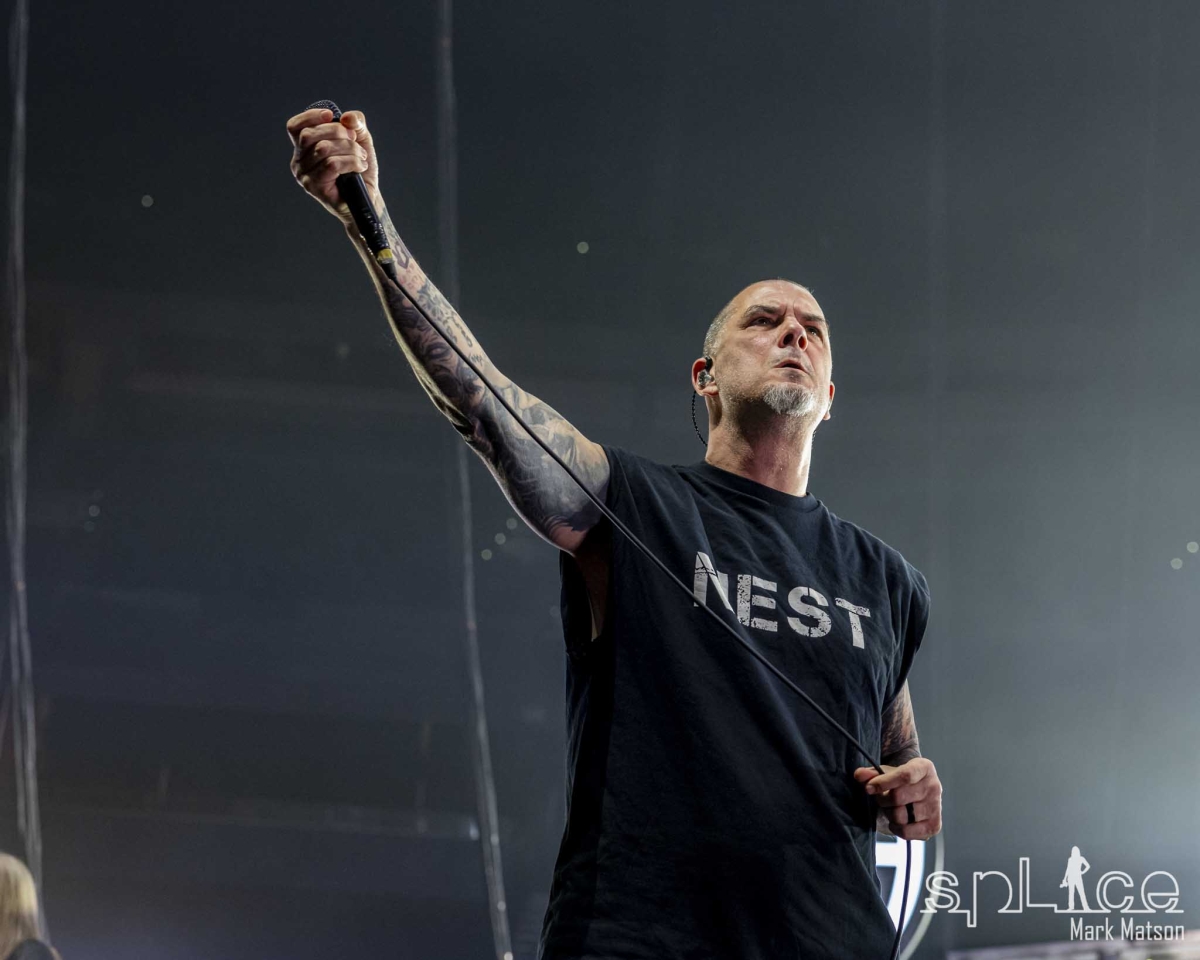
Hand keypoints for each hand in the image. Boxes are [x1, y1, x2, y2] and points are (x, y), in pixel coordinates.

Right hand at [286, 107, 380, 225]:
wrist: (368, 198)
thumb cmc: (360, 169)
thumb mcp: (360, 140)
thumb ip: (355, 123)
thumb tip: (347, 117)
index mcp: (303, 148)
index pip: (295, 127)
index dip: (310, 116)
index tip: (331, 115)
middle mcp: (298, 162)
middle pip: (309, 135)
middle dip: (337, 132)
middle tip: (355, 140)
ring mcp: (304, 176)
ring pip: (323, 148)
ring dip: (349, 149)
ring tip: (362, 157)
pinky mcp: (315, 187)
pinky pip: (331, 165)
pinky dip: (351, 162)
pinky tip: (360, 167)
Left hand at [853, 757, 941, 839]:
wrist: (915, 792)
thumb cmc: (899, 780)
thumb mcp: (885, 772)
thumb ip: (871, 773)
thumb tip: (859, 775)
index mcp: (924, 767)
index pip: (904, 776)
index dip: (884, 783)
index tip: (868, 788)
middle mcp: (934, 786)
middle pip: (899, 797)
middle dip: (882, 799)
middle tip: (880, 798)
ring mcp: (936, 807)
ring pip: (901, 815)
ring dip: (889, 813)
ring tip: (890, 808)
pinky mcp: (934, 826)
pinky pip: (907, 832)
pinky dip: (896, 828)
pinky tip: (895, 821)